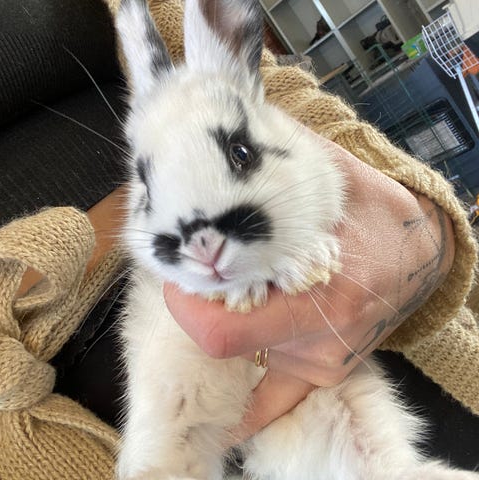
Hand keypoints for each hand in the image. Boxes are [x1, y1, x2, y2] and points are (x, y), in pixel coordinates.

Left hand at [164, 141, 454, 443]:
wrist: (420, 257)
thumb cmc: (377, 215)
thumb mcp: (336, 176)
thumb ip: (280, 155)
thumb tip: (230, 128)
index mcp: (324, 297)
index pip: (222, 331)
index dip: (186, 306)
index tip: (180, 273)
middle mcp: (321, 342)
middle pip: (225, 344)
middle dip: (199, 308)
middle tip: (197, 275)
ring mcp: (321, 364)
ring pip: (243, 359)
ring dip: (223, 325)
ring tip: (229, 292)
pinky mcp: (323, 372)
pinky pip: (275, 402)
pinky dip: (246, 408)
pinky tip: (222, 417)